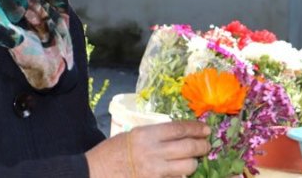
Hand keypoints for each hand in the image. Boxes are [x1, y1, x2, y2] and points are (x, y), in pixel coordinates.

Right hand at [86, 121, 210, 177]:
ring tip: (194, 160)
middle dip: (201, 146)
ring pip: (187, 167)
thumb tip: (177, 135)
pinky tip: (180, 173)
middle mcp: (153, 152)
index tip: (205, 129)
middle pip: (188, 147)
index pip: (179, 128)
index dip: (196, 128)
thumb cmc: (111, 152)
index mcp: (146, 134)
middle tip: (206, 145)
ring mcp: (154, 171)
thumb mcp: (132, 136)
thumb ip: (154, 135)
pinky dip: (181, 176)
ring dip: (194, 163)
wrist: (95, 174)